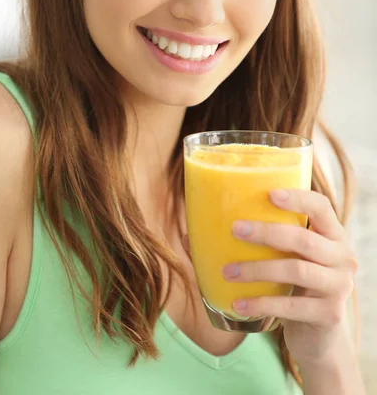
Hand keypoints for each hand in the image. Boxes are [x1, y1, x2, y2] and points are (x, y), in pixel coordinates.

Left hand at [220, 189, 357, 363]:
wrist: (319, 337)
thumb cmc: (293, 287)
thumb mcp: (284, 260)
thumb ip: (253, 243)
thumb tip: (189, 233)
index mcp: (332, 235)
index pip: (322, 206)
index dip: (298, 198)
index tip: (269, 193)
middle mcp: (342, 257)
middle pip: (303, 237)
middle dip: (265, 232)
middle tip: (235, 229)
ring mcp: (339, 286)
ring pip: (295, 269)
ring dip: (256, 269)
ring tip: (227, 271)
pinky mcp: (329, 315)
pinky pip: (290, 306)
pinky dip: (260, 304)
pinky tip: (237, 303)